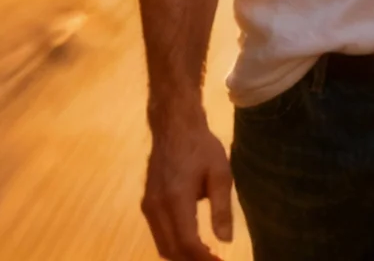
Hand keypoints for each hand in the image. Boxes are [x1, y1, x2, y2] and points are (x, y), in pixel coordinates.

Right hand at [142, 115, 234, 259]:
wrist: (173, 126)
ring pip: (162, 245)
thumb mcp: (220, 174)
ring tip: (206, 257)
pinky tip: (192, 245)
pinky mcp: (147, 203)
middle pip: (171, 250)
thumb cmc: (201, 147)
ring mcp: (148, 205)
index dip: (203, 259)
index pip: (187, 242)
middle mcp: (157, 206)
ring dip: (182, 256)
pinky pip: (158, 234)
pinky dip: (174, 245)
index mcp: (176, 199)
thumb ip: (222, 209)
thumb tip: (225, 240)